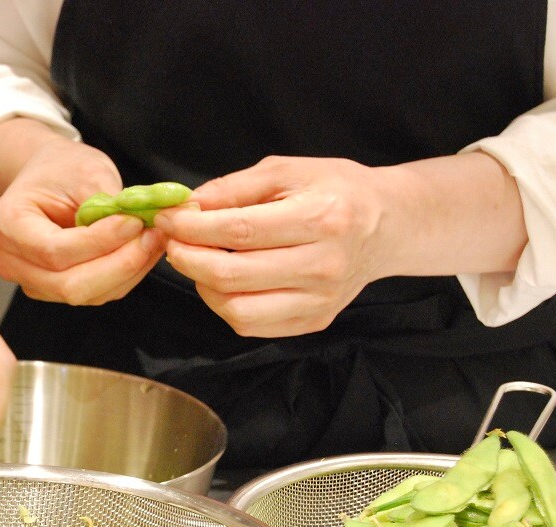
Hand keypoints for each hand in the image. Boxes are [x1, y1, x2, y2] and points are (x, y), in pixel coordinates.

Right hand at [0, 136, 164, 304]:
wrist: (45, 178)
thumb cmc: (59, 169)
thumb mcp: (84, 170)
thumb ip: (106, 202)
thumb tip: (140, 227)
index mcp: (8, 225)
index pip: (55, 250)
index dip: (100, 242)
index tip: (134, 223)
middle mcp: (12, 261)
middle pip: (69, 284)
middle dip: (119, 264)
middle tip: (152, 237)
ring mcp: (31, 281)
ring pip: (85, 294)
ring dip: (126, 272)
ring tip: (152, 241)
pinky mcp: (54, 289)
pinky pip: (93, 293)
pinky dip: (122, 276)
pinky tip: (140, 252)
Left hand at [154, 154, 526, 336]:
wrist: (387, 225)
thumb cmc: (335, 191)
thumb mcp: (287, 171)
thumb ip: (233, 188)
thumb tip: (187, 206)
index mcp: (322, 218)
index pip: (239, 230)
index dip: (193, 227)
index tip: (168, 220)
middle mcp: (325, 265)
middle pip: (233, 275)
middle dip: (188, 259)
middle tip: (173, 242)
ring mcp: (321, 301)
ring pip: (238, 310)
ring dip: (203, 286)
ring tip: (199, 261)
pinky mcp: (315, 321)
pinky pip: (252, 325)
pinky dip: (225, 305)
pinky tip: (223, 281)